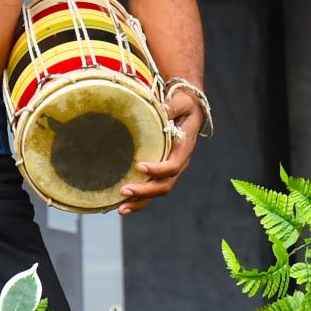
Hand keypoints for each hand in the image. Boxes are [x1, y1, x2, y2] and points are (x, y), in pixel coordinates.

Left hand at [120, 82, 204, 214]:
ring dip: (139, 201)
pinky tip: (121, 204)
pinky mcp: (161, 171)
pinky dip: (138, 199)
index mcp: (185, 148)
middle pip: (164, 185)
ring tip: (120, 209)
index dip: (158, 169)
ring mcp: (170, 170)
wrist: (189, 109)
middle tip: (123, 191)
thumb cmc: (185, 104)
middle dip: (144, 191)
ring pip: (157, 192)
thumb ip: (173, 106)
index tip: (140, 166)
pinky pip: (151, 188)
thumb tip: (162, 108)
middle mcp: (179, 162)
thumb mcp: (182, 102)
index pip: (174, 165)